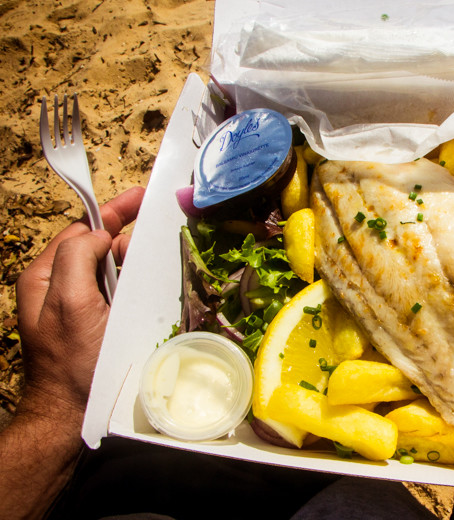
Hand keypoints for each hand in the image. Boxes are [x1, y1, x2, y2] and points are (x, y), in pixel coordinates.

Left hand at [15, 186, 144, 415]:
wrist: (71, 414)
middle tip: (154, 240)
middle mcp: (58, 287)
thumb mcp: (70, 304)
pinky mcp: (92, 322)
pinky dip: (132, 282)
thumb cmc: (72, 362)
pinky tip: (149, 286)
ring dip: (131, 261)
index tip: (141, 196)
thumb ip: (77, 259)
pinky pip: (114, 290)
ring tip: (154, 264)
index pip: (80, 229)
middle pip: (95, 245)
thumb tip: (100, 234)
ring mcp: (75, 305)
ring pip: (107, 268)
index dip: (111, 211)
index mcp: (45, 276)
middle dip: (124, 237)